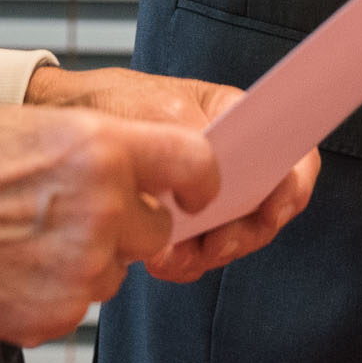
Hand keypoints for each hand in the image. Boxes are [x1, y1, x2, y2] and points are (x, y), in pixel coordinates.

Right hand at [0, 105, 216, 344]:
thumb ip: (102, 147)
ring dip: (89, 254)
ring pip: (116, 267)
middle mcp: (103, 209)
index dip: (201, 177)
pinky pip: (81, 301)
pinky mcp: (58, 315)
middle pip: (156, 228)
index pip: (194, 163)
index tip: (198, 188)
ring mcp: (82, 269)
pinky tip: (15, 263)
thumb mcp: (38, 126)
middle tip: (74, 208)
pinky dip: (56, 287)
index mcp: (101, 149)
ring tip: (28, 233)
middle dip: (129, 222)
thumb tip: (145, 168)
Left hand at [24, 64, 319, 281]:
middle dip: (243, 233)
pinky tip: (159, 259)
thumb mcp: (161, 109)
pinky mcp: (185, 221)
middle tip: (213, 245)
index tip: (272, 211)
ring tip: (170, 256)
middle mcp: (234, 160)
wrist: (68, 119)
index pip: (293, 155)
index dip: (293, 186)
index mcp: (241, 120)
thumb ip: (196, 138)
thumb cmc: (120, 101)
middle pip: (266, 208)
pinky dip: (184, 261)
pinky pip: (200, 251)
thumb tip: (217, 170)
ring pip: (233, 236)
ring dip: (209, 253)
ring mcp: (212, 193)